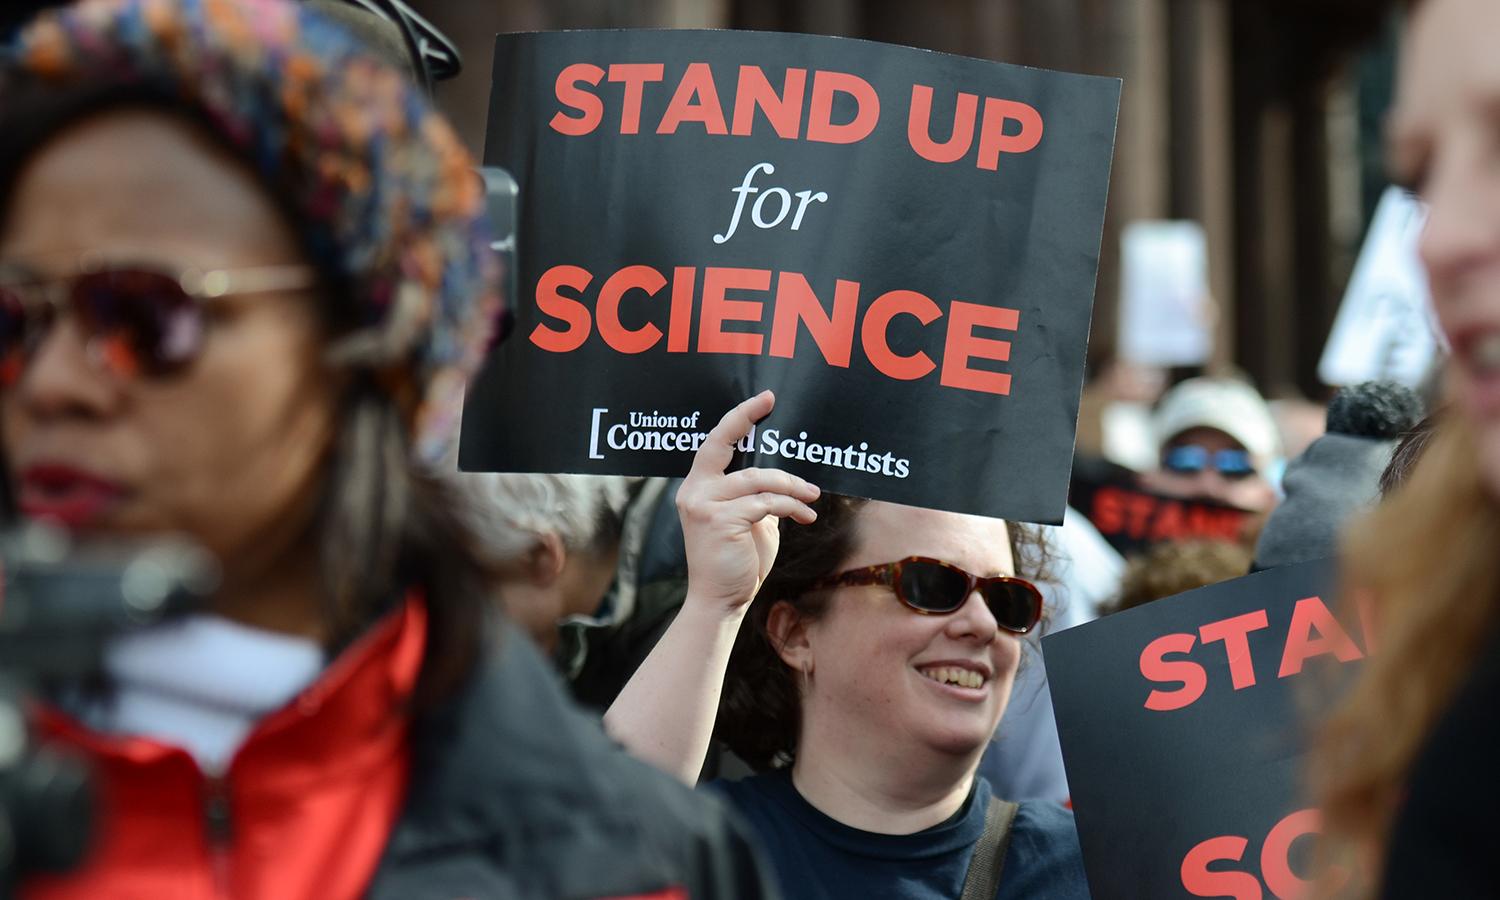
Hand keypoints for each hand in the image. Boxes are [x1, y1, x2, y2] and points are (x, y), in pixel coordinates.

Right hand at [676, 391, 819, 614]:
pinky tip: (806, 516)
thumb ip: (757, 496)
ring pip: (757, 479)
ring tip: (812, 497)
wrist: (721, 602)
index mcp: (698, 488)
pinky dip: (791, 507)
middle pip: (724, 444)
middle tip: (771, 401)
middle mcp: (694, 491)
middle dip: (744, 417)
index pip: (714, 444)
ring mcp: (704, 505)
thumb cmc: (737, 562)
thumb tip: (785, 478)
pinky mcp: (720, 520)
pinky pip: (766, 503)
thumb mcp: (749, 521)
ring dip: (791, 487)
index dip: (737, 418)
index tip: (762, 399)